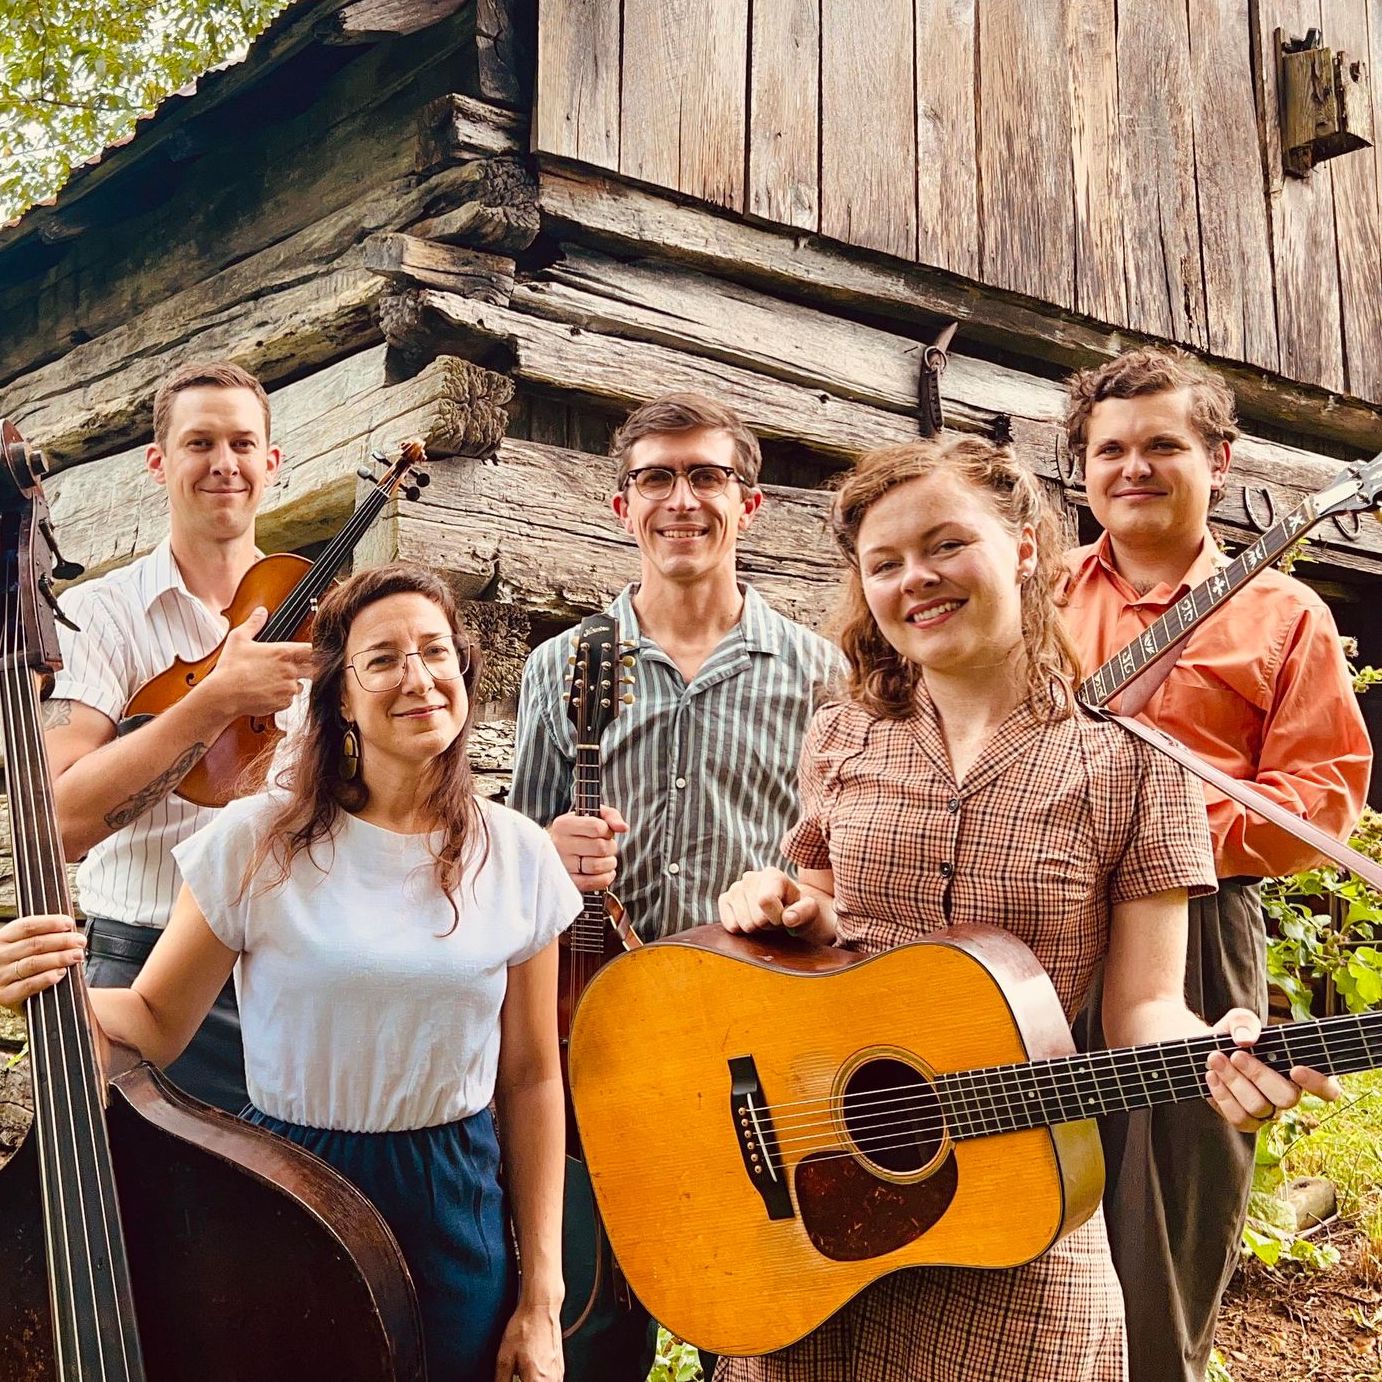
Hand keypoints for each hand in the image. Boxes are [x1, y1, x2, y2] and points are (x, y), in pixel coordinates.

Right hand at [0, 914, 84, 1011]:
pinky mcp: (5, 995)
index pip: (27, 926)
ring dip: (59, 958)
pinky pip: (28, 985)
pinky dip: (46, 978)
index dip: (50, 923)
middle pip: (34, 944)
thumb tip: (68, 928)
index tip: (69, 923)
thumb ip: (37, 935)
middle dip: (62, 941)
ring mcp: (1, 975)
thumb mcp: (17, 945)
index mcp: (2, 938)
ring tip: (77, 955)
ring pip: (33, 963)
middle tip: (80, 941)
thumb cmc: (13, 962)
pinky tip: (61, 973)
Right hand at [200, 607, 314, 721]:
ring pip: (301, 685)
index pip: (312, 650)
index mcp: (284, 653)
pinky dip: (283, 697)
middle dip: (307, 668)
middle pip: (313, 669)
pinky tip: (267, 692)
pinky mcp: (284, 703)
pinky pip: (290, 700)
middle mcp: (290, 670)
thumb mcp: (239, 638)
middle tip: (291, 668)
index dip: (313, 651)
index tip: (307, 653)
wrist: (224, 695)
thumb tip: (261, 611)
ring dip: (293, 683)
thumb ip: (254, 623)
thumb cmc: (230, 667)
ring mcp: (289, 688)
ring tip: (273, 681)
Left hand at [493, 1299, 561, 1380]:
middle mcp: (551, 1380)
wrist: (541, 1308)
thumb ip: (501, 1381)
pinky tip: (533, 1376)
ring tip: (523, 1376)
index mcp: (537, 1381)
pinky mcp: (560, 1368)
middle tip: (517, 1378)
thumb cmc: (524, 1329)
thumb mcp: (505, 1357)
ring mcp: (558, 1375)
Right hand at [549, 806, 627, 891]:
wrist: (558, 848)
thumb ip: (611, 816)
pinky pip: (592, 883)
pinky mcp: (569, 881)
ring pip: (597, 866)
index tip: (604, 832)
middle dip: (610, 847)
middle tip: (606, 847)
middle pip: (600, 847)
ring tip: (605, 858)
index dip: (607, 830)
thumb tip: (623, 828)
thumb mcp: (593, 815)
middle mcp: (559, 844)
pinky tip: (605, 871)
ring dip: (609, 863)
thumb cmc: (580, 830)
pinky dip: (605, 878)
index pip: (596, 827)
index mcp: (563, 824)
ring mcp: (562, 865)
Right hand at [718, 868, 831, 944]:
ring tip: (766, 919)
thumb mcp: (811, 913)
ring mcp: (735, 889)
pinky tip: (753, 921)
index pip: (765, 900)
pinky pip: (730, 926)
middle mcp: (750, 877)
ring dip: (757, 929)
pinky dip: (743, 931)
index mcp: (772, 875)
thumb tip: (788, 918)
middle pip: (755, 918)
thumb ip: (805, 913)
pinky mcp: (725, 900)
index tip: (786, 918)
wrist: (790, 912)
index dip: (777, 917)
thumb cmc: (801, 912)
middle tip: (777, 920)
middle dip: (768, 925)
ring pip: (743, 925)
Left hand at [1204, 1007, 1342, 1131]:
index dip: (1318, 1083)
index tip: (1295, 1068)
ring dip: (1234, 1082)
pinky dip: (1222, 1096)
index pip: (1327, 1089)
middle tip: (1235, 1055)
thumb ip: (1244, 1022)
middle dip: (1258, 1075)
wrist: (1206, 1050)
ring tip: (1215, 1059)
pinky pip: (1239, 1119)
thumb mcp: (1238, 1020)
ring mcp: (1268, 1112)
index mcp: (1299, 1073)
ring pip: (1259, 1108)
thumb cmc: (1232, 1036)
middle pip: (1287, 1098)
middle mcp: (1287, 1096)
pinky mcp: (1245, 1121)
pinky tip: (1212, 1076)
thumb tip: (1246, 1039)